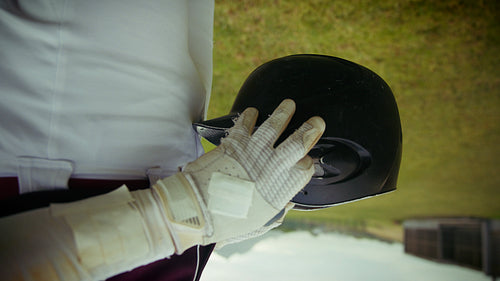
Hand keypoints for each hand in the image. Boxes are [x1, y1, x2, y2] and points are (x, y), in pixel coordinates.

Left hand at [153, 99, 324, 251]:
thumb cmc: (229, 220)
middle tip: (317, 121)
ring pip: (273, 125)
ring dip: (283, 113)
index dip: (307, 162)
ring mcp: (253, 150)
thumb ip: (276, 208)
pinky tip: (253, 112)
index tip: (306, 160)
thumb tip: (286, 203)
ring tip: (289, 104)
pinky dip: (250, 115)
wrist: (200, 209)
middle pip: (298, 142)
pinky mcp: (234, 142)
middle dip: (311, 129)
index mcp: (281, 186)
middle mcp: (272, 165)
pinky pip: (245, 123)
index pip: (305, 167)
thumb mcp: (260, 220)